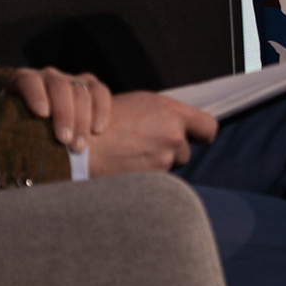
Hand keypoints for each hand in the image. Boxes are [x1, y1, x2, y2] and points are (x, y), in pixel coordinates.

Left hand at [8, 66, 110, 152]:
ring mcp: (72, 80)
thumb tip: (6, 147)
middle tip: (64, 140)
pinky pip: (100, 93)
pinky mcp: (92, 87)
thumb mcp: (13, 129)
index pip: (29, 80)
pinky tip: (97, 130)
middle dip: (64, 114)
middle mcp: (48, 77)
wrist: (44, 131)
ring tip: (78, 147)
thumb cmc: (23, 133)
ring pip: (81, 92)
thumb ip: (11, 130)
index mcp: (24, 82)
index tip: (42, 114)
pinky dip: (101, 110)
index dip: (35, 94)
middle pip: (59, 87)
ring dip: (82, 120)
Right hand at [87, 92, 217, 175]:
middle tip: (145, 146)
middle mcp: (173, 136)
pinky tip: (126, 167)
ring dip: (157, 163)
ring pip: (169, 167)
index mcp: (171, 113)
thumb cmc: (103, 120)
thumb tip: (179, 124)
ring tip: (131, 155)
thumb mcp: (139, 104)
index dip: (200, 133)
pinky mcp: (152, 181)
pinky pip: (158, 181)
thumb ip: (165, 114)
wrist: (77, 147)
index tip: (192, 135)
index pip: (208, 128)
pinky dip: (146, 177)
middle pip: (185, 151)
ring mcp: (163, 161)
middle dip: (170, 151)